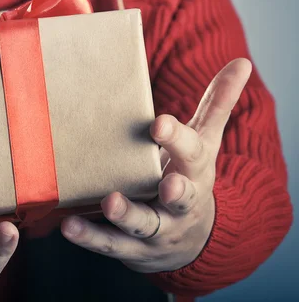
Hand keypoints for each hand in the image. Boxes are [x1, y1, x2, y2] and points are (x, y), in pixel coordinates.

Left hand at [61, 58, 251, 272]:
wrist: (189, 239)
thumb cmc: (189, 177)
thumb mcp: (204, 143)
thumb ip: (217, 105)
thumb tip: (242, 61)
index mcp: (195, 170)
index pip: (192, 152)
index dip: (177, 139)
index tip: (159, 124)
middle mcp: (181, 203)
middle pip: (181, 198)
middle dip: (175, 191)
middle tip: (164, 182)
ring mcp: (159, 230)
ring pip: (145, 226)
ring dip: (127, 216)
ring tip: (108, 203)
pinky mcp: (134, 250)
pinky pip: (112, 245)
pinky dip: (92, 238)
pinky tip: (70, 227)